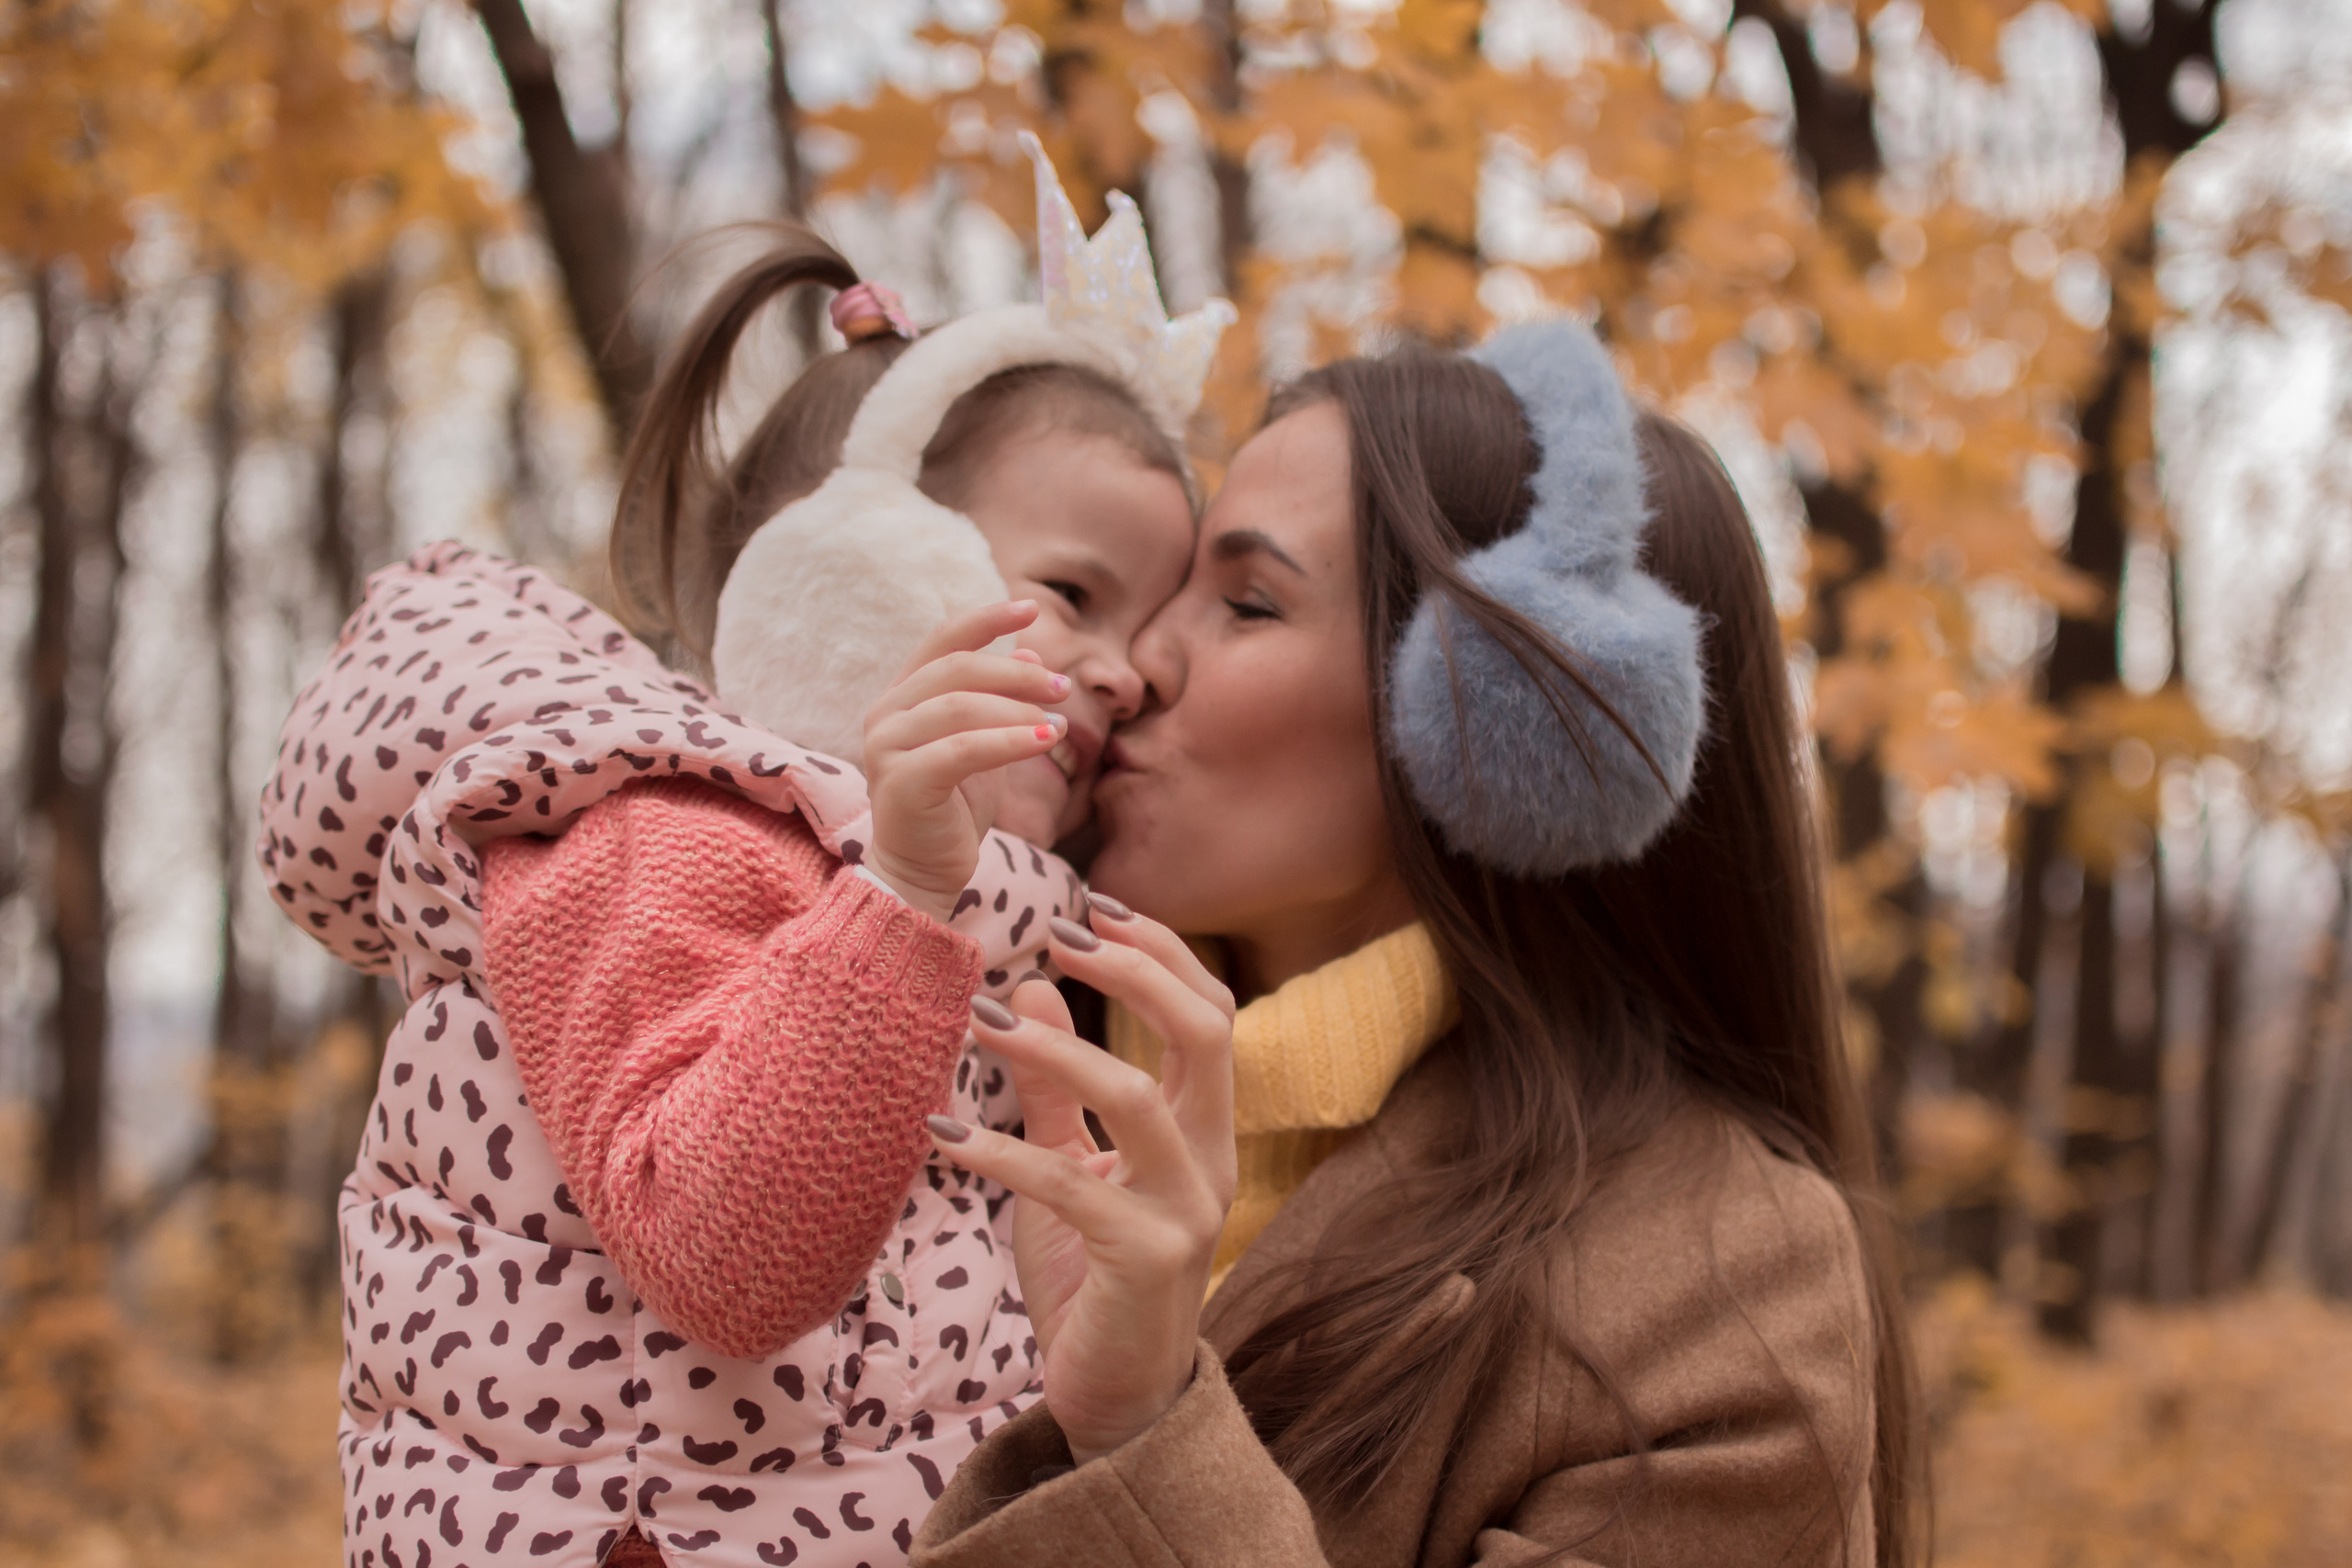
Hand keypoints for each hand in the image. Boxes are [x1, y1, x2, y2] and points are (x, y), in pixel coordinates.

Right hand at [862, 601, 1070, 922]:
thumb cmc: (956, 808)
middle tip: (1064, 686)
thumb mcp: (986, 744)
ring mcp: (886, 747)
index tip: (1032, 607)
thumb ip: (1001, 700)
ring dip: (1019, 708)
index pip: (943, 640)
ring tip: (1062, 723)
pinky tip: (1047, 740)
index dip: (987, 619)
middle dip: (1017, 673)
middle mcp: (886, 713)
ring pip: (961, 706)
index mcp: (902, 695)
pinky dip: (1010, 740)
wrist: (925, 873)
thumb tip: (1031, 652)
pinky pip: (963, 750)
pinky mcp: (901, 782)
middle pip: (957, 669)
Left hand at [930, 900, 1236, 1465]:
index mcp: (1203, 1132)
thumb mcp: (1072, 1167)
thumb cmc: (1092, 1280)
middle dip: (1136, 970)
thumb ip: (1057, 1086)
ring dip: (1058, 1047)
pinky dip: (1002, 1150)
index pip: (1211, 1012)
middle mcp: (1211, 1161)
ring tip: (983, 1019)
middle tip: (1059, 933)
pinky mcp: (1143, 1259)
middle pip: (1207, 1031)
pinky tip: (942, 1136)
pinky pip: (1071, 1183)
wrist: (1114, 1401)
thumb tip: (1036, 982)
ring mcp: (1186, 1211)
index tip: (1090, 906)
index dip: (1159, 951)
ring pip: (1142, 1095)